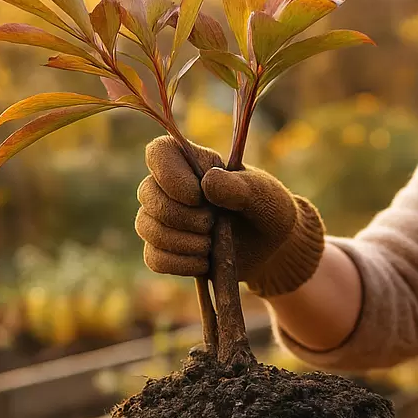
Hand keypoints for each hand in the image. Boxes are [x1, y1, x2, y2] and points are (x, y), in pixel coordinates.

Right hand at [134, 135, 325, 296]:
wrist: (270, 247)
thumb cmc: (267, 209)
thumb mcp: (264, 194)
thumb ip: (240, 186)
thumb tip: (208, 184)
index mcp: (191, 161)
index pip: (158, 153)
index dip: (170, 176)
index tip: (198, 196)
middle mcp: (169, 187)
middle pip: (148, 195)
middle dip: (184, 217)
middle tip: (214, 224)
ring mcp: (163, 219)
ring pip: (148, 228)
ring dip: (184, 243)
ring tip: (212, 245)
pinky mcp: (166, 250)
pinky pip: (155, 259)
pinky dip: (181, 264)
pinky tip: (205, 262)